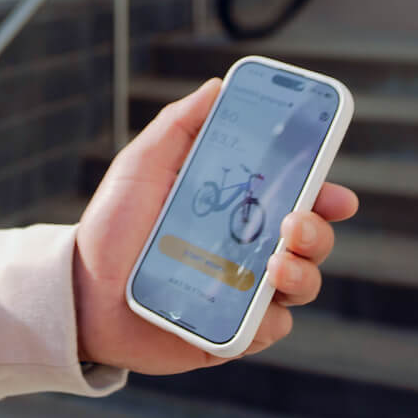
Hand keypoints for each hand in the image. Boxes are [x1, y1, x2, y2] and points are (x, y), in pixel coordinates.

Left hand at [72, 78, 358, 373]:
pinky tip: (256, 299)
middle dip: (318, 230)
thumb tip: (218, 86)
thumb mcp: (144, 163)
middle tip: (297, 221)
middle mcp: (247, 245)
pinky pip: (271, 326)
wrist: (82, 290)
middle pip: (309, 238)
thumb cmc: (114, 223)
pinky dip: (271, 314)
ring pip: (302, 282)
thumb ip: (181, 125)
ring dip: (303, 271)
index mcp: (234, 204)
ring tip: (277, 262)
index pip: (293, 193)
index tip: (335, 190)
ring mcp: (244, 288)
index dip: (322, 189)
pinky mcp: (234, 331)